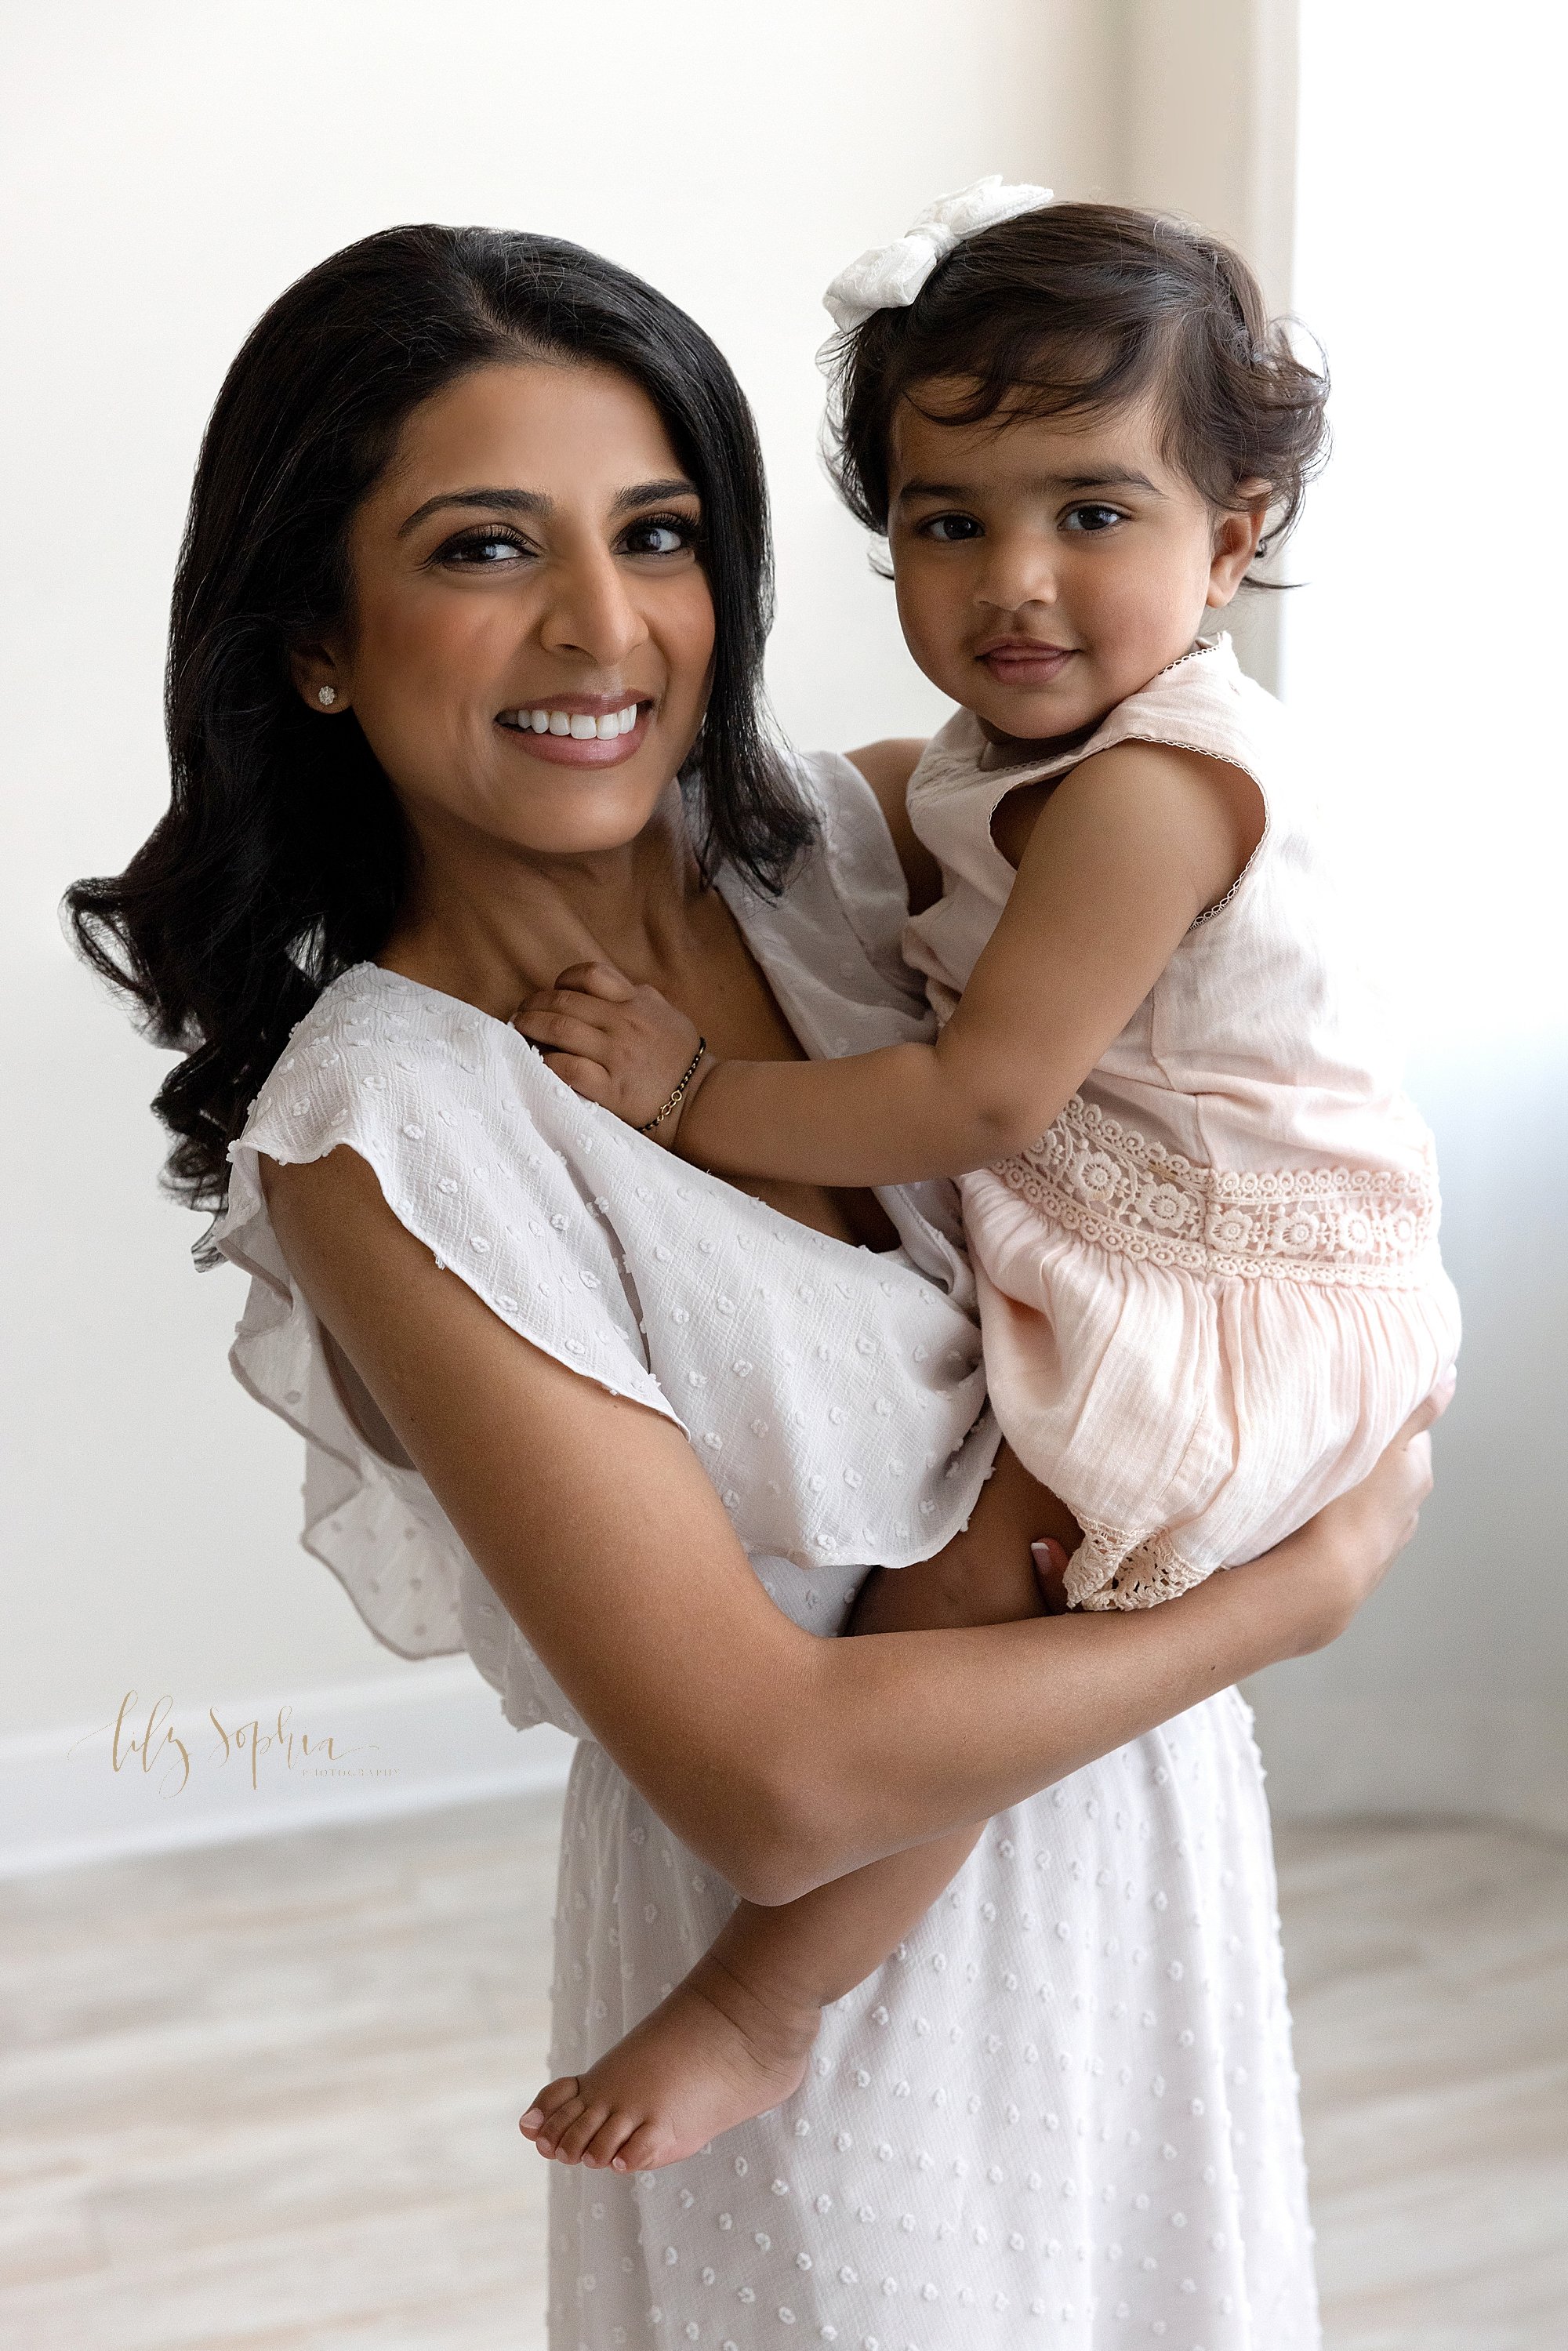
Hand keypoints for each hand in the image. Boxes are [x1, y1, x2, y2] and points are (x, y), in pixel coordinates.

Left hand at [514, 961, 705, 1138]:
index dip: (563, 980)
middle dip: (534, 1004)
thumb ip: (636, 998)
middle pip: (565, 1002)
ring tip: (519, 1031)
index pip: (590, 974)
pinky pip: (567, 1069)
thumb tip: (602, 989)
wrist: (701, 1099)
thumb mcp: (665, 1013)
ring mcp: (616, 1056)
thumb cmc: (681, 1058)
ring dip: (531, 1028)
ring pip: (560, 1030)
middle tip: (521, 1013)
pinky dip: (546, 1062)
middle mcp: (624, 1023)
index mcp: (636, 1001)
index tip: (553, 991)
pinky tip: (537, 1063)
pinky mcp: (611, 1088)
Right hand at [1272, 1370, 1454, 1655]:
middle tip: (1325, 1444)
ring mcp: (1383, 1544)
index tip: (1350, 1413)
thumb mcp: (1383, 1442)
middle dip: (1361, 1457)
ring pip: (1364, 1504)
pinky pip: (1345, 1534)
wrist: (1318, 1581)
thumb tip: (1449, 1376)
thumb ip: (1416, 1409)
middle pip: (1386, 1469)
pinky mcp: (1355, 1569)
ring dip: (1345, 1494)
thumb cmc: (1346, 1505)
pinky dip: (1332, 1524)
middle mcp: (1408, 1510)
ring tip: (1310, 1485)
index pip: (1408, 1434)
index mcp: (1416, 1474)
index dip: (1381, 1419)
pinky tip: (1306, 1521)